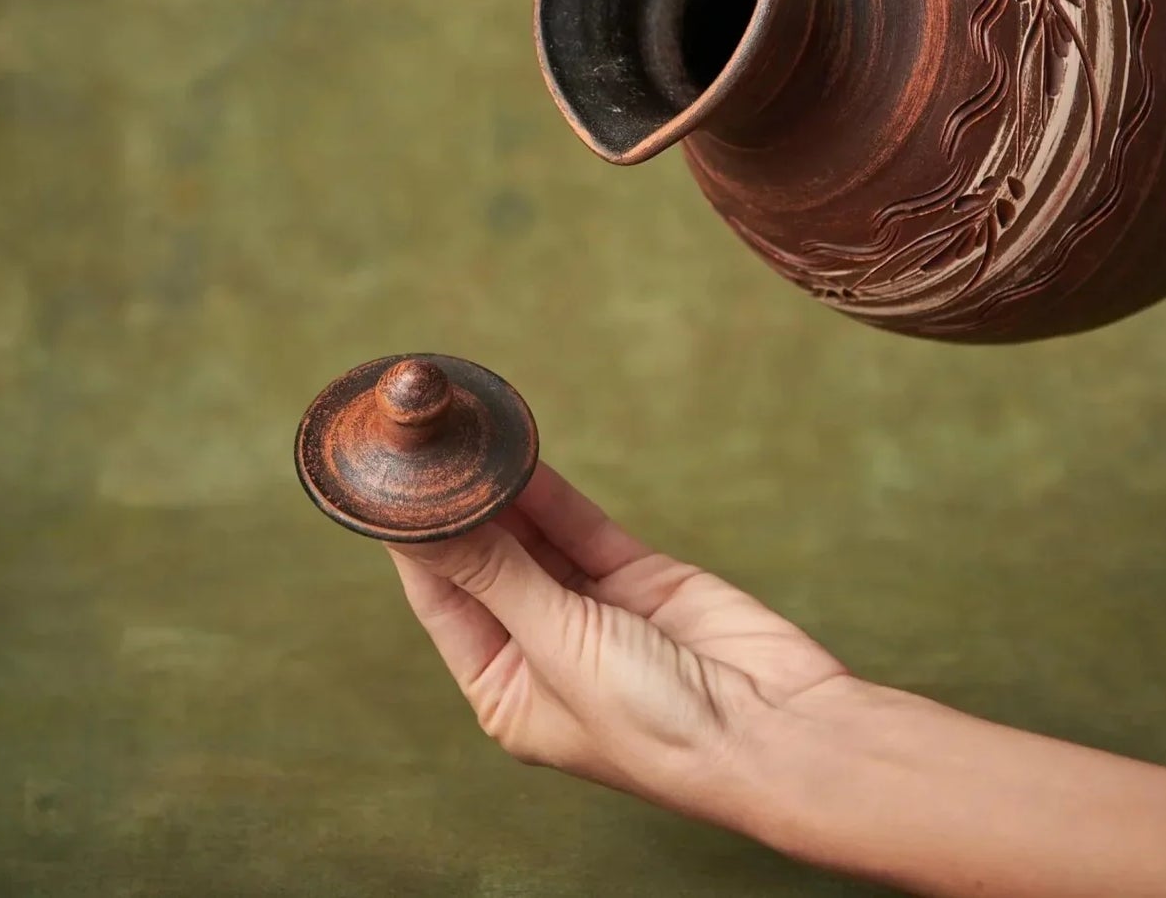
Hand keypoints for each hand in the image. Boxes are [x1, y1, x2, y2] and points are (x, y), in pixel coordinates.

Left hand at [385, 464, 848, 819]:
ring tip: (466, 434)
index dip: (415, 540)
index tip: (388, 482)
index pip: (444, 601)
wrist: (776, 731)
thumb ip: (496, 574)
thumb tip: (425, 523)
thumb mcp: (560, 647)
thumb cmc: (659, 724)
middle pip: (485, 563)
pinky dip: (551, 492)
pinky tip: (519, 453)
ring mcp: (592, 611)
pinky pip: (582, 526)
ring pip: (533, 537)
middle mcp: (543, 652)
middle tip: (426, 442)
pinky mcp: (639, 578)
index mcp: (509, 692)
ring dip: (502, 490)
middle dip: (457, 507)